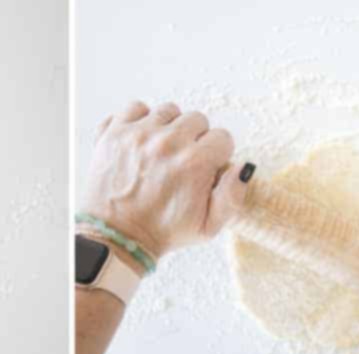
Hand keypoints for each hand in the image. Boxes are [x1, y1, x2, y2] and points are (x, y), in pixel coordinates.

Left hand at [81, 100, 252, 263]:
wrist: (117, 239)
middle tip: (180, 164)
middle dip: (194, 140)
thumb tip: (243, 168)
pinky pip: (136, 108)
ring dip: (168, 129)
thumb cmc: (162, 233)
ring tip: (160, 154)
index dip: (216, 156)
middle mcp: (168, 142)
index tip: (203, 170)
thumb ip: (232, 197)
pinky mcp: (115, 132)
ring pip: (168, 111)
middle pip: (197, 120)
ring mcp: (139, 134)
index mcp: (194, 163)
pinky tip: (141, 144)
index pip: (222, 138)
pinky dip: (139, 122)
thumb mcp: (207, 228)